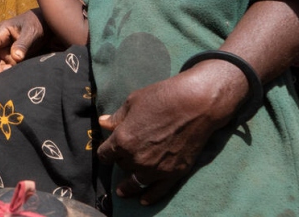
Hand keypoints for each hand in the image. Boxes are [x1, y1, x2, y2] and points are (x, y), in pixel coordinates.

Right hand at [0, 9, 48, 73]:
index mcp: (1, 32)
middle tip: (7, 73)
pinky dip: (8, 70)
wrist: (47, 23)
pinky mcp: (11, 55)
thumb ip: (23, 44)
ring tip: (15, 71)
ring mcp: (4, 48)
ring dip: (1, 70)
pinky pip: (4, 65)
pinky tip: (17, 71)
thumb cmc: (39, 23)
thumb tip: (16, 58)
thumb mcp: (32, 32)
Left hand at [96, 65, 241, 204]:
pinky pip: (158, 191)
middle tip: (125, 156)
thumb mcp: (133, 102)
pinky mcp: (173, 173)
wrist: (196, 104)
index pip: (105, 154)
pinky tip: (143, 200)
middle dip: (121, 160)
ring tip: (123, 191)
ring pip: (135, 183)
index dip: (105, 151)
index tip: (108, 150)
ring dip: (128, 186)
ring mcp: (155, 169)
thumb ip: (117, 118)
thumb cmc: (163, 98)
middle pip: (121, 166)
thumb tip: (102, 123)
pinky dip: (149, 197)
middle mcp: (136, 158)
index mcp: (123, 140)